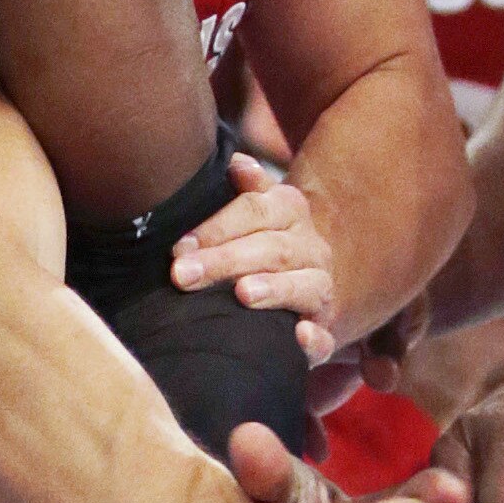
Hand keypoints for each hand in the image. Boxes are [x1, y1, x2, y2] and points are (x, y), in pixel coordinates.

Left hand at [171, 155, 336, 351]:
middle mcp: (311, 246)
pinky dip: (316, 339)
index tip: (177, 246)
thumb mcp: (249, 209)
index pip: (254, 210)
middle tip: (182, 275)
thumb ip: (242, 187)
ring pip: (306, 286)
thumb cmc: (255, 241)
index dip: (216, 226)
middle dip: (224, 262)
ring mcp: (321, 287)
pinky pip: (326, 338)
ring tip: (243, 294)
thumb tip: (234, 163)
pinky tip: (301, 336)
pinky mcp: (324, 329)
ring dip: (275, 290)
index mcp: (290, 209)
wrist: (296, 285)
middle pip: (271, 249)